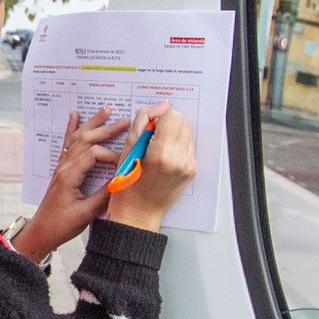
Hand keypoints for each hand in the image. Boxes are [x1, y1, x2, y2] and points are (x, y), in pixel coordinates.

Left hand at [11, 106, 135, 262]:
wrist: (42, 232)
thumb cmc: (61, 225)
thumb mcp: (86, 213)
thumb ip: (104, 195)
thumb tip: (122, 179)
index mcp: (70, 175)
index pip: (94, 154)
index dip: (111, 156)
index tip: (124, 163)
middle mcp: (64, 166)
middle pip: (86, 140)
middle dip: (106, 129)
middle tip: (124, 121)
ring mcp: (61, 166)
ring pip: (77, 138)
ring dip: (92, 123)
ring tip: (105, 110)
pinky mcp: (61, 170)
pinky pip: (67, 144)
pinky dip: (72, 128)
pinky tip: (74, 116)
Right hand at [107, 107, 196, 231]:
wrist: (138, 213)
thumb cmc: (127, 185)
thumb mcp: (127, 149)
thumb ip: (143, 121)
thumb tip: (161, 106)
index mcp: (161, 153)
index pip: (172, 116)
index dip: (160, 117)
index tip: (149, 128)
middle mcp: (179, 159)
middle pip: (183, 122)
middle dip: (168, 124)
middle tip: (152, 138)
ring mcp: (188, 166)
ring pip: (188, 133)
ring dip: (174, 134)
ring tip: (158, 149)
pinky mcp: (192, 171)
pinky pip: (188, 147)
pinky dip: (178, 146)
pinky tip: (164, 158)